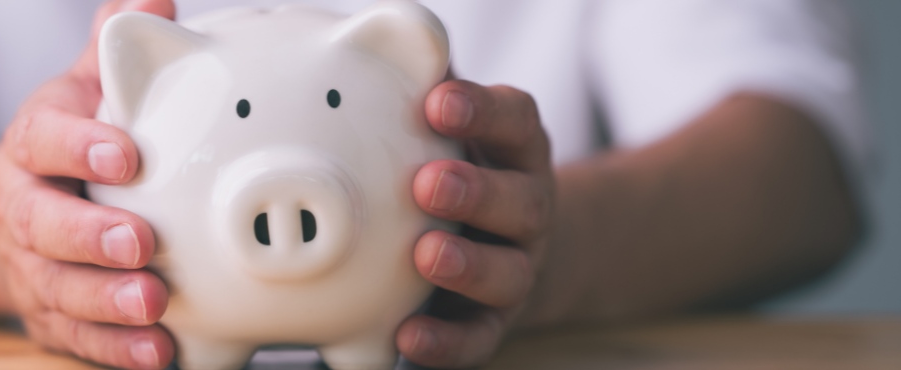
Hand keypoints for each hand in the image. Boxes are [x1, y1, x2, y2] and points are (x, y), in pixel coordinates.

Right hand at [0, 0, 176, 367]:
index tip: (125, 152)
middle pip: (44, 226)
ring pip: (60, 290)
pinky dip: (114, 350)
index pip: (42, 139)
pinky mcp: (51, 317)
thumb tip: (153, 2)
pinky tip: (158, 354)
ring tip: (152, 305)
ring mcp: (34, 271)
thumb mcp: (78, 94)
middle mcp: (24, 212)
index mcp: (32, 148)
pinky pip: (77, 338)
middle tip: (139, 244)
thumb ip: (113, 54)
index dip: (77, 145)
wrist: (5, 218)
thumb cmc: (63, 151)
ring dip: (105, 303)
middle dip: (89, 237)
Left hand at [398, 80, 553, 367]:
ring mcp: (516, 268)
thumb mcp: (451, 129)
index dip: (482, 110)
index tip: (437, 101)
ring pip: (507, 272)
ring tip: (427, 255)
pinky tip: (409, 336)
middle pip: (521, 200)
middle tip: (427, 183)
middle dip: (475, 191)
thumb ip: (421, 94)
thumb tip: (376, 39)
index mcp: (516, 151)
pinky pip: (479, 338)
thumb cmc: (460, 169)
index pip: (516, 121)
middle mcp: (527, 208)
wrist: (506, 246)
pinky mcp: (494, 321)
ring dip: (468, 266)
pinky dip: (448, 342)